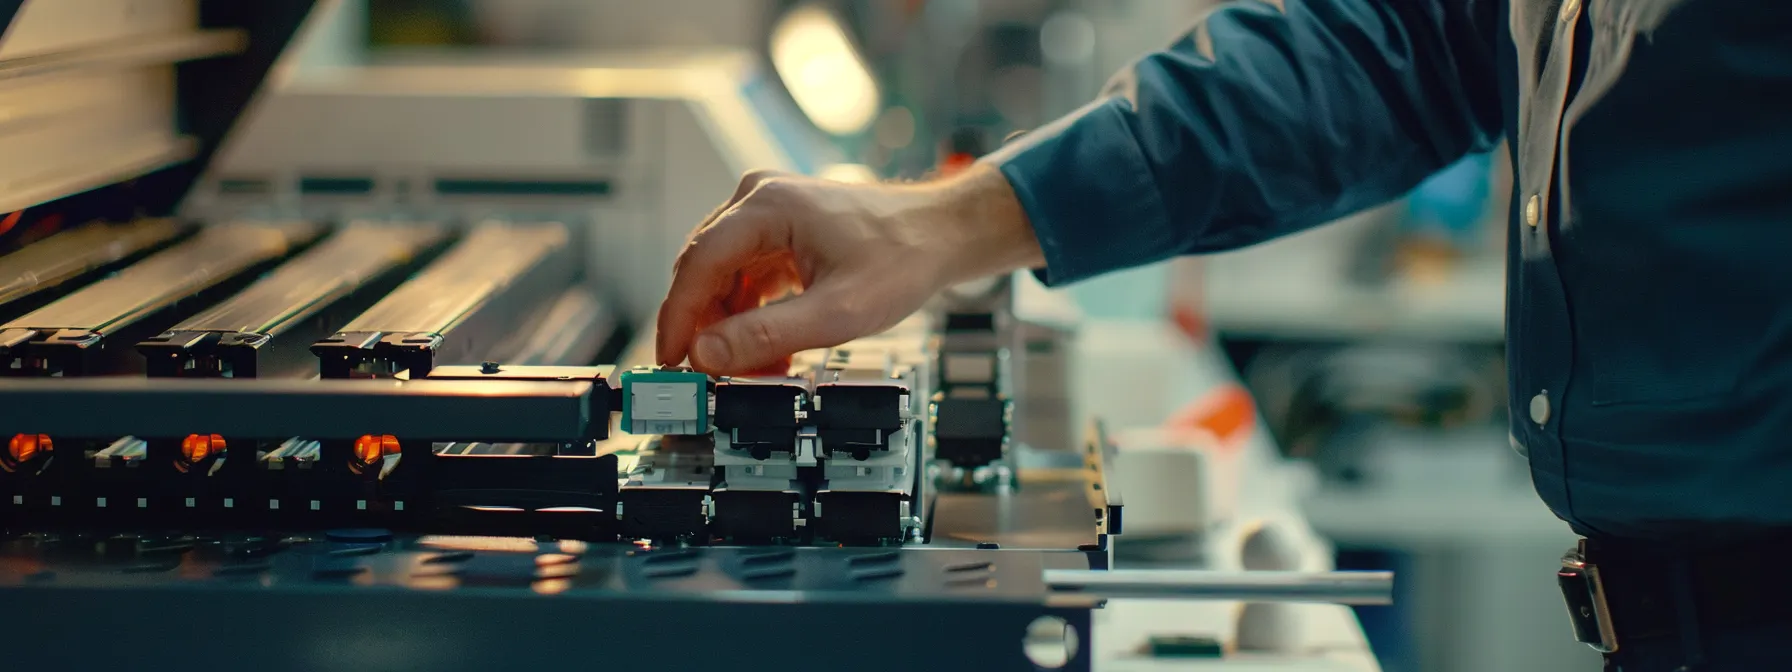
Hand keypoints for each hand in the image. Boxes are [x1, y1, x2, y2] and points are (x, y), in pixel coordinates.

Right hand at [656, 165, 1043, 374]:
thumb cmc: (902, 259)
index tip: (671, 362)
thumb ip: (766, 335)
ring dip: (734, 328)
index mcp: (767, 206)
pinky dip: (754, 317)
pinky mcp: (779, 231)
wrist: (941, 234)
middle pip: (705, 272)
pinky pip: (748, 278)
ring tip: (758, 370)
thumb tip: (707, 354)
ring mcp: (768, 213)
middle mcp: (758, 200)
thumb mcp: (836, 312)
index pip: (698, 265)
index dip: (678, 320)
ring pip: (725, 280)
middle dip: (709, 330)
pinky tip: (772, 351)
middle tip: (716, 378)